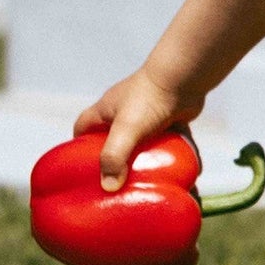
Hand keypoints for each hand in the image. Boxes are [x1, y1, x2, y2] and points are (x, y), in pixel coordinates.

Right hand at [71, 68, 203, 191]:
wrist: (185, 77)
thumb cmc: (149, 99)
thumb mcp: (126, 129)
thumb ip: (114, 157)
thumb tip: (109, 187)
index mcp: (106, 111)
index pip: (83, 129)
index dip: (79, 147)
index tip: (82, 170)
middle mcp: (124, 112)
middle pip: (113, 141)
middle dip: (117, 162)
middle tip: (119, 185)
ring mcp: (148, 115)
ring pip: (145, 144)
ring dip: (150, 163)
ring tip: (154, 186)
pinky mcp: (171, 119)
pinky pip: (170, 142)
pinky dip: (175, 156)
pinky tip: (184, 176)